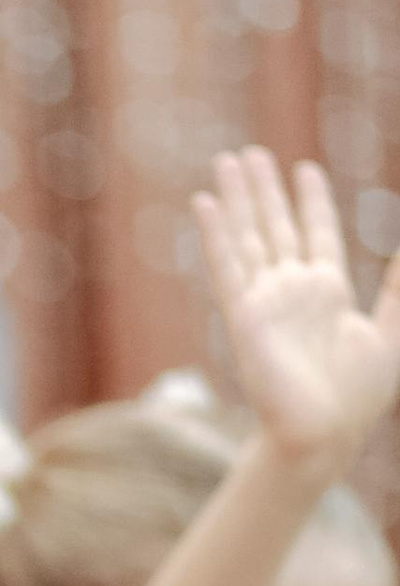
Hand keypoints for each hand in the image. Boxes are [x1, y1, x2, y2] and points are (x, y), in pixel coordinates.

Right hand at [192, 148, 399, 470]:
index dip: (311, 201)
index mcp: (328, 293)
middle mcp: (292, 291)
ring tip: (228, 159)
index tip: (304, 169)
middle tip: (251, 153)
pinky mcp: (242, 316)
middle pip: (275, 226)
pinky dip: (215, 233)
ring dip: (237, 199)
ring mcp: (264, 300)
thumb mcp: (392, 330)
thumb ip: (398, 288)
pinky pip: (226, 266)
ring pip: (248, 236)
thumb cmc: (359, 396)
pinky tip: (205, 203)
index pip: (316, 233)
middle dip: (264, 190)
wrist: (324, 433)